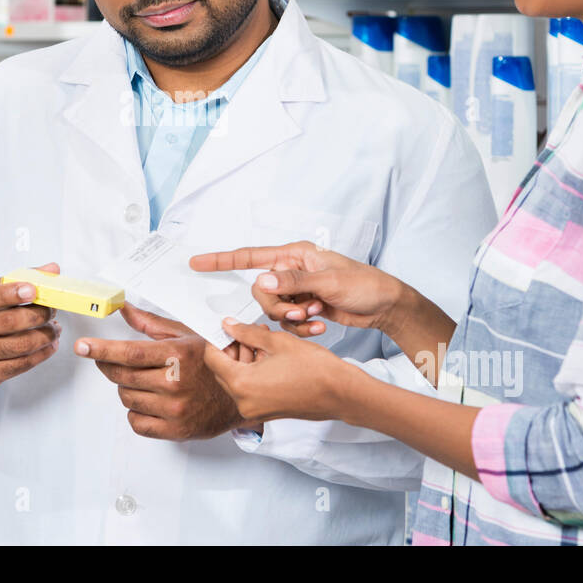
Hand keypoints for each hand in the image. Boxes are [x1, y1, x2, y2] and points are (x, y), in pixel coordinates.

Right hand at [0, 264, 62, 393]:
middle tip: (52, 309)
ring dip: (45, 335)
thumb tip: (51, 270)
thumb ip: (12, 281)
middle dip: (39, 314)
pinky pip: (20, 366)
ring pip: (19, 346)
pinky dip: (41, 354)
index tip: (32, 289)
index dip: (10, 294)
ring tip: (54, 327)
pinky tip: (48, 345)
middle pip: (8, 323)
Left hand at [74, 304, 258, 440]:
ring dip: (127, 388)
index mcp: (178, 355)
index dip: (101, 350)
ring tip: (147, 381)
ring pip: (126, 398)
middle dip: (110, 366)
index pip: (129, 353)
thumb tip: (123, 308)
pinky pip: (136, 422)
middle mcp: (175, 383)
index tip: (83, 347)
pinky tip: (151, 401)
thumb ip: (150, 323)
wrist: (243, 397)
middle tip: (112, 360)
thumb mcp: (186, 335)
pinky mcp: (175, 431)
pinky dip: (137, 411)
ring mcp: (175, 410)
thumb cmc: (214, 361)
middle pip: (121, 376)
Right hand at [189, 241, 403, 338]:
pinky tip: (321, 325)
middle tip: (302, 310)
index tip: (196, 262)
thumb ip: (294, 282)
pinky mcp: (304, 308)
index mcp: (293, 255)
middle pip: (261, 292)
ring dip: (292, 319)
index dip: (221, 260)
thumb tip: (262, 282)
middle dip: (278, 307)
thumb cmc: (363, 284)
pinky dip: (302, 328)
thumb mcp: (329, 281)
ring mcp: (297, 291)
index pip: (250, 256)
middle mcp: (291, 271)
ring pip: (273, 310)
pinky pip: (287, 323)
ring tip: (315, 316)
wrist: (386, 306)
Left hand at [203, 318, 355, 423]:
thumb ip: (247, 332)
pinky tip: (268, 355)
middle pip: (222, 370)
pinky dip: (253, 372)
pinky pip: (250, 389)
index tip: (225, 328)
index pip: (213, 358)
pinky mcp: (266, 411)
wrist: (342, 393)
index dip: (217, 339)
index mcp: (242, 385)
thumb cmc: (316, 369)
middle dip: (231, 348)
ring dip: (244, 359)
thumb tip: (229, 325)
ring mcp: (255, 410)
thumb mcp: (277, 341)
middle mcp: (244, 402)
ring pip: (237, 379)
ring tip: (261, 339)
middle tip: (246, 331)